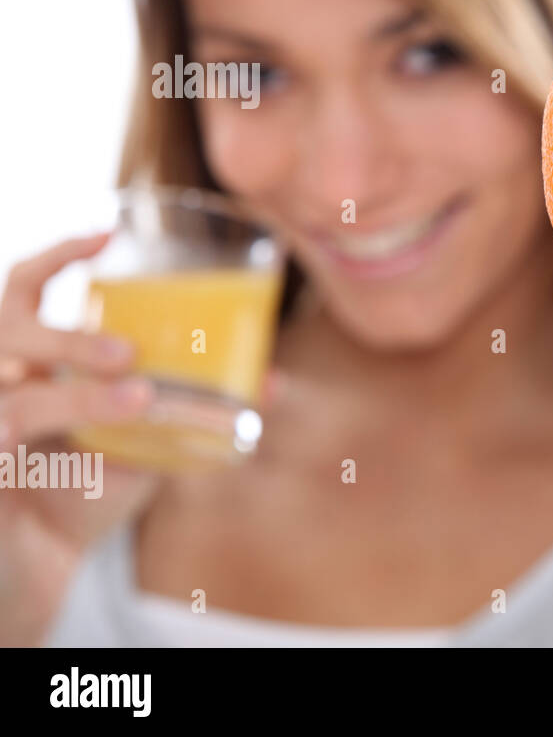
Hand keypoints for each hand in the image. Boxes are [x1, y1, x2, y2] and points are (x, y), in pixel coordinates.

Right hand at [0, 233, 160, 643]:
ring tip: (136, 399)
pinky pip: (3, 445)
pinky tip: (81, 455)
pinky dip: (42, 443)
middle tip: (131, 351)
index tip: (107, 235)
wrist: (36, 571)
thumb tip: (271, 382)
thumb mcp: (142, 444)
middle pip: (10, 330)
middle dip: (70, 338)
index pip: (22, 288)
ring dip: (77, 396)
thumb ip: (189, 409)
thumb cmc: (81, 494)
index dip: (57, 257)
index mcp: (28, 359)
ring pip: (16, 396)